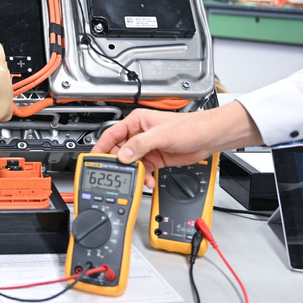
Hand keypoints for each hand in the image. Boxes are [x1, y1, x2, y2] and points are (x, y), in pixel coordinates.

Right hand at [92, 102, 262, 187]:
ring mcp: (147, 147)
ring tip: (138, 178)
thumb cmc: (189, 127)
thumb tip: (123, 156)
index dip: (102, 146)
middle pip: (119, 151)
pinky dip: (143, 176)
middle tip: (119, 173)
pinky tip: (148, 179)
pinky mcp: (155, 158)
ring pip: (131, 163)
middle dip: (119, 163)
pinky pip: (143, 169)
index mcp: (136, 122)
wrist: (208, 138)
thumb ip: (140, 145)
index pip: (112, 134)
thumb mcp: (161, 135)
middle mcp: (139, 134)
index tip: (93, 158)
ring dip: (133, 172)